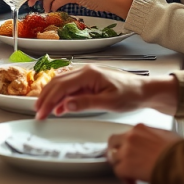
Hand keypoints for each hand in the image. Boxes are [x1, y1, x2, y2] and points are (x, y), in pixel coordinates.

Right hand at [34, 64, 148, 118]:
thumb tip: (66, 105)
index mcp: (88, 74)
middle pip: (57, 83)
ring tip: (43, 109)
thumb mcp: (110, 102)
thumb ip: (86, 103)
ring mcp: (86, 75)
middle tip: (38, 112)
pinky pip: (70, 87)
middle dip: (45, 98)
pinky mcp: (88, 81)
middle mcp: (84, 71)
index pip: (61, 87)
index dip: (49, 100)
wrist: (145, 90)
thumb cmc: (131, 95)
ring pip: (61, 83)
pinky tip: (59, 107)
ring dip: (51, 96)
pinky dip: (61, 97)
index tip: (41, 112)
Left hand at [106, 125, 179, 183]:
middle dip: (115, 151)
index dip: (127, 144)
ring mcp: (126, 151)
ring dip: (120, 166)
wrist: (181, 163)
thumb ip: (155, 136)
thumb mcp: (167, 135)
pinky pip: (118, 172)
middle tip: (121, 160)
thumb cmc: (180, 152)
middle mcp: (130, 137)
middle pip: (113, 142)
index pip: (125, 134)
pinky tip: (133, 183)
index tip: (131, 151)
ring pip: (113, 157)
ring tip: (129, 175)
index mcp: (140, 128)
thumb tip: (158, 141)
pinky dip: (124, 179)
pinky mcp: (126, 165)